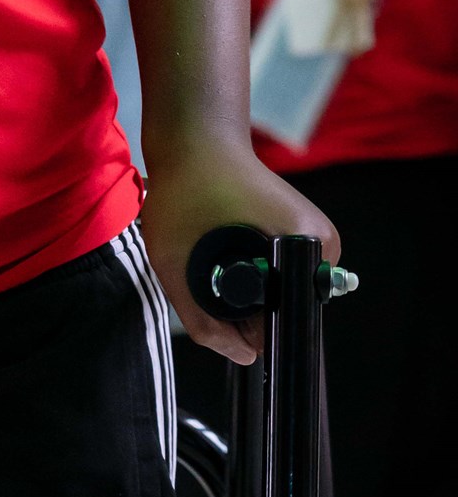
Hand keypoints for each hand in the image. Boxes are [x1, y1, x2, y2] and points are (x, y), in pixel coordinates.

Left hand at [138, 130, 341, 365]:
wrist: (196, 137)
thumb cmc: (183, 189)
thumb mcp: (174, 260)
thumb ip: (203, 322)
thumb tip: (245, 359)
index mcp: (303, 243)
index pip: (291, 319)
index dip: (253, 332)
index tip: (220, 320)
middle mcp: (322, 241)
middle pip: (290, 309)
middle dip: (249, 313)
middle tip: (206, 280)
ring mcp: (316, 234)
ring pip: (286, 293)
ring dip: (250, 294)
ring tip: (213, 261)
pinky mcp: (304, 229)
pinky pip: (285, 273)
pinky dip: (257, 276)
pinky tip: (225, 255)